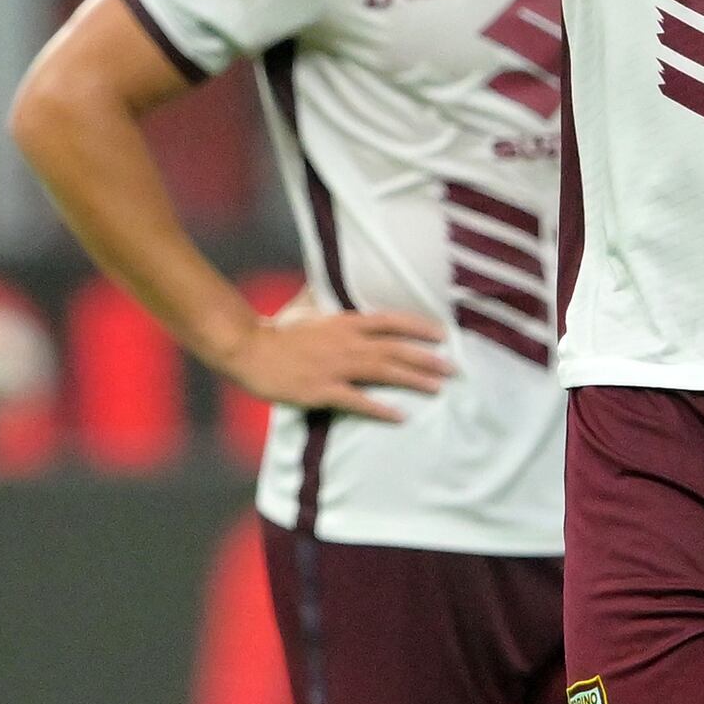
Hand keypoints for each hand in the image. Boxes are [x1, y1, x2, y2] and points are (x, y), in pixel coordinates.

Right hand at [221, 303, 454, 423]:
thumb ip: (323, 299)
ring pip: (384, 372)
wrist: (249, 349)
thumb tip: (326, 287)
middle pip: (396, 349)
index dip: (420, 327)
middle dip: (428, 359)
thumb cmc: (276, 331)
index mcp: (344, 321)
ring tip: (438, 389)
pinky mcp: (323, 389)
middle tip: (454, 369)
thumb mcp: (305, 308)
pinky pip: (358, 400)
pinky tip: (401, 416)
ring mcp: (336, 366)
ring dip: (414, 380)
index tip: (444, 335)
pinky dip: (381, 408)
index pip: (391, 322)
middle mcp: (346, 342)